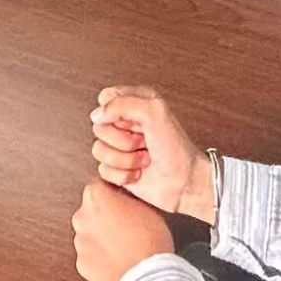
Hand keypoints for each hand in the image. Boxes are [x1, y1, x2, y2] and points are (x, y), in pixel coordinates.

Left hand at [72, 180, 173, 280]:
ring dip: (103, 235)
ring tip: (124, 243)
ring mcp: (80, 241)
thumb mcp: (147, 205)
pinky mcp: (81, 263)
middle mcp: (82, 217)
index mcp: (96, 196)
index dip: (115, 192)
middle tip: (126, 223)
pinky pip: (91, 253)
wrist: (146, 275)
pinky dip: (101, 255)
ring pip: (91, 233)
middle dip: (106, 215)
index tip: (124, 200)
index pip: (101, 185)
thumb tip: (127, 195)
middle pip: (92, 209)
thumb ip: (129, 196)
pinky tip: (118, 256)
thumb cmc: (149, 241)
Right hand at [91, 87, 212, 219]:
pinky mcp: (117, 168)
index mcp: (137, 102)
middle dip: (123, 140)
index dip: (115, 112)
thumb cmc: (177, 148)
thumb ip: (122, 104)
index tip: (135, 121)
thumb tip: (96, 114)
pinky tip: (139, 173)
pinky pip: (102, 170)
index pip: (106, 98)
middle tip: (143, 142)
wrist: (184, 182)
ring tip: (144, 159)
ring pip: (98, 150)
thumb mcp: (154, 113)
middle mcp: (127, 123)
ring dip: (125, 159)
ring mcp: (120, 146)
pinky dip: (123, 175)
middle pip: (99, 126)